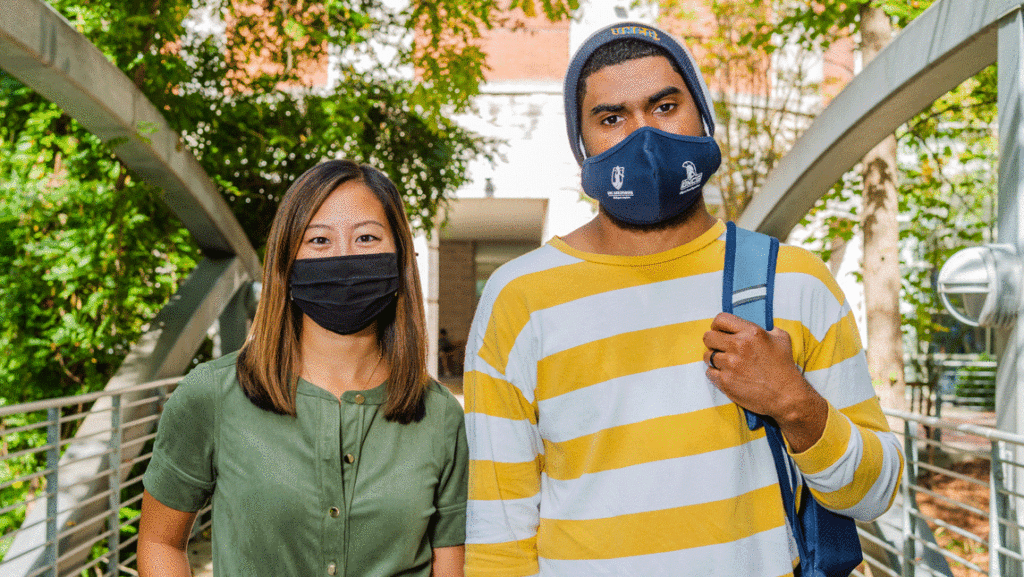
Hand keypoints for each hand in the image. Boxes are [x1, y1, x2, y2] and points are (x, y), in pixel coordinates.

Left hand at [703, 313, 827, 452]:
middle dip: (713, 342)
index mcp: (751, 332)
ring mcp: (730, 364)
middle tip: (721, 348)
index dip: (717, 325)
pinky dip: (715, 374)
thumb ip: (769, 329)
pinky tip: (726, 375)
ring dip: (714, 359)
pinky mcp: (725, 381)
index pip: (720, 319)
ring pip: (707, 356)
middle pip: (708, 337)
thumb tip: (763, 327)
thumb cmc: (784, 367)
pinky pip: (709, 372)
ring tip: (725, 363)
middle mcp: (738, 346)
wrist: (786, 396)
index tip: (720, 332)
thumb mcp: (782, 339)